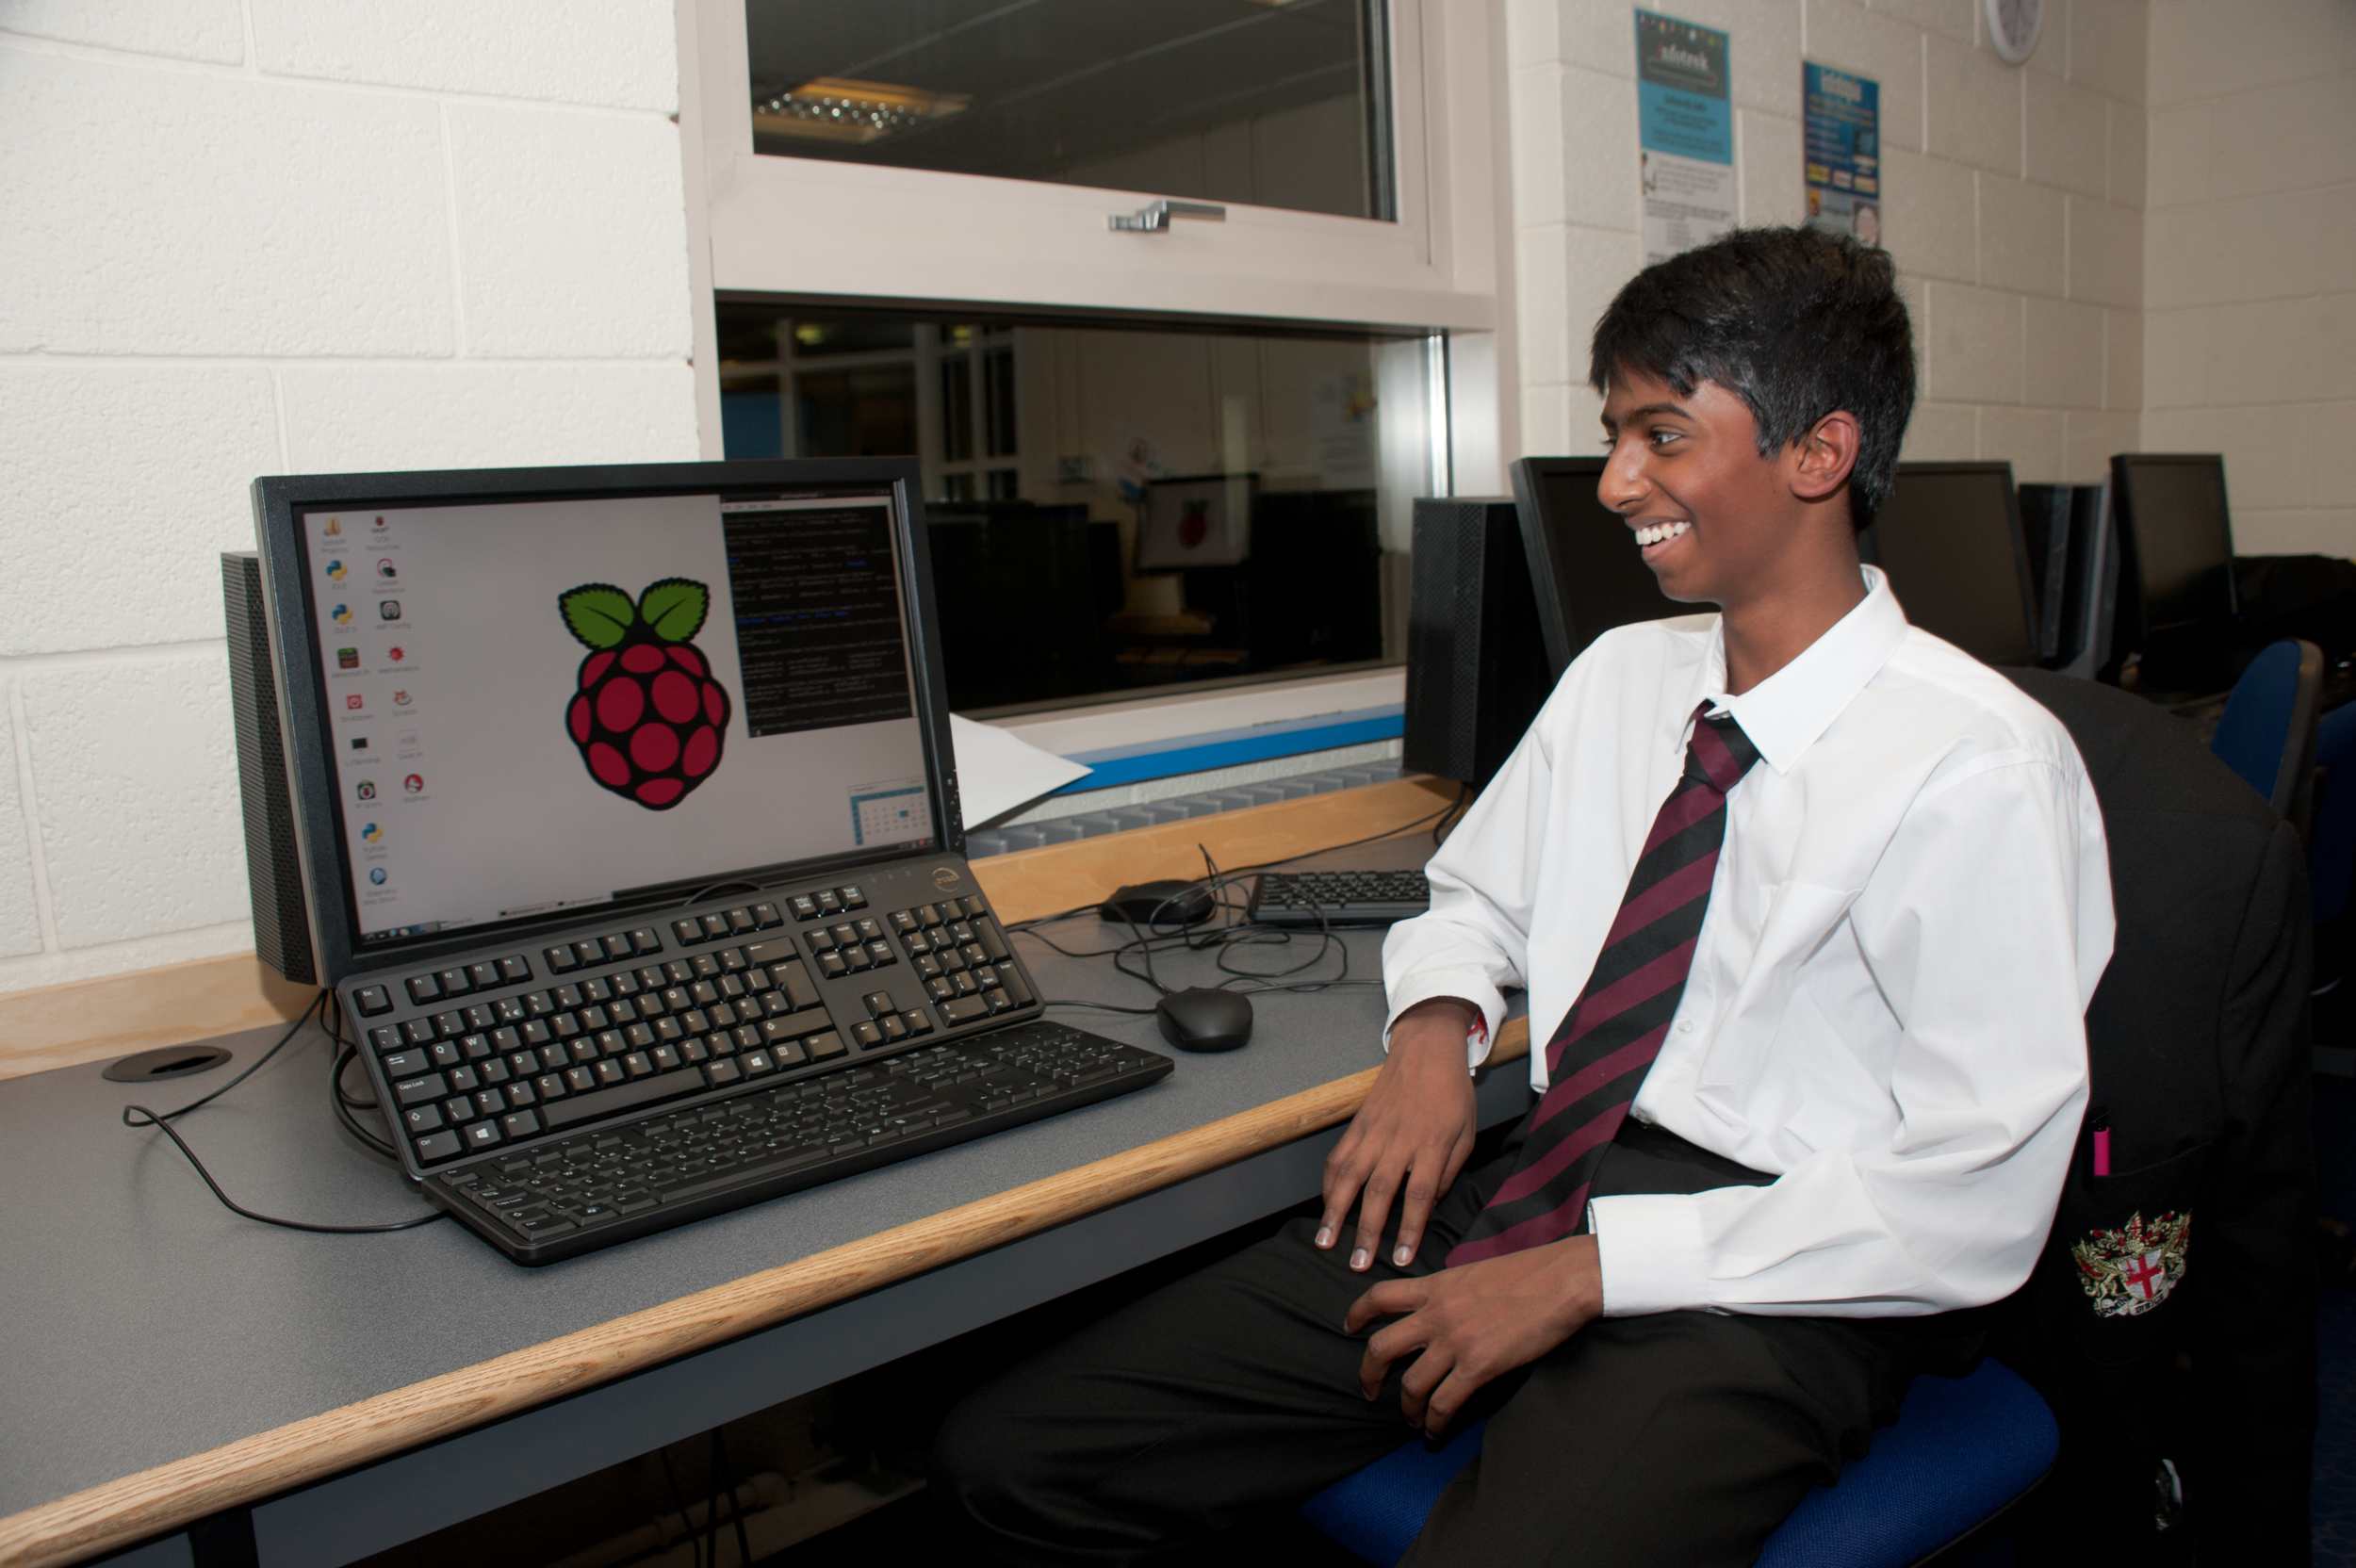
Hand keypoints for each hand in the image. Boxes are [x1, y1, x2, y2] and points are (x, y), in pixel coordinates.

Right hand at [1316, 999, 1478, 1270]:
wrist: (1426, 1050)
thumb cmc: (1453, 1095)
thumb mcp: (1467, 1132)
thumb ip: (1448, 1171)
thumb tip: (1428, 1205)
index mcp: (1432, 1144)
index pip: (1419, 1194)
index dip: (1408, 1229)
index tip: (1399, 1259)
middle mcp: (1399, 1141)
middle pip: (1379, 1191)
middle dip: (1367, 1230)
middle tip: (1357, 1263)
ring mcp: (1373, 1132)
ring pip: (1349, 1176)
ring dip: (1335, 1211)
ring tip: (1325, 1241)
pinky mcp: (1357, 1124)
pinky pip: (1338, 1157)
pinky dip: (1328, 1183)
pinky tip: (1325, 1205)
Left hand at [1346, 1236, 1601, 1435]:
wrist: (1562, 1280)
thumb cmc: (1529, 1272)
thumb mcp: (1475, 1272)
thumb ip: (1451, 1292)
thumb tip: (1443, 1313)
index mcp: (1435, 1286)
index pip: (1380, 1296)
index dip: (1357, 1313)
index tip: (1348, 1327)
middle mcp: (1436, 1314)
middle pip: (1381, 1347)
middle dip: (1368, 1374)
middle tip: (1368, 1390)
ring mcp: (1455, 1341)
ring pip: (1411, 1384)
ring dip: (1406, 1408)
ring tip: (1411, 1419)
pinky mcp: (1478, 1366)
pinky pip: (1444, 1403)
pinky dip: (1435, 1423)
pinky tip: (1435, 1431)